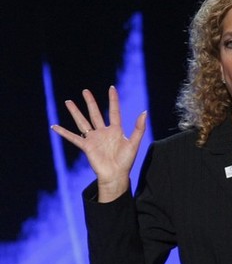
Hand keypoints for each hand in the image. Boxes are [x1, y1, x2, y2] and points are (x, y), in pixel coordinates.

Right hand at [50, 86, 146, 201]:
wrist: (116, 175)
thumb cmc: (126, 161)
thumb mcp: (134, 143)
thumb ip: (139, 128)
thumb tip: (144, 112)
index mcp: (116, 130)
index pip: (114, 111)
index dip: (113, 100)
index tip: (111, 88)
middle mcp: (103, 132)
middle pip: (95, 113)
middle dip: (90, 102)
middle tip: (85, 91)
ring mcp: (94, 139)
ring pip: (82, 122)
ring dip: (75, 112)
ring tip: (68, 102)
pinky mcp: (86, 147)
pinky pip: (73, 138)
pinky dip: (64, 132)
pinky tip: (55, 126)